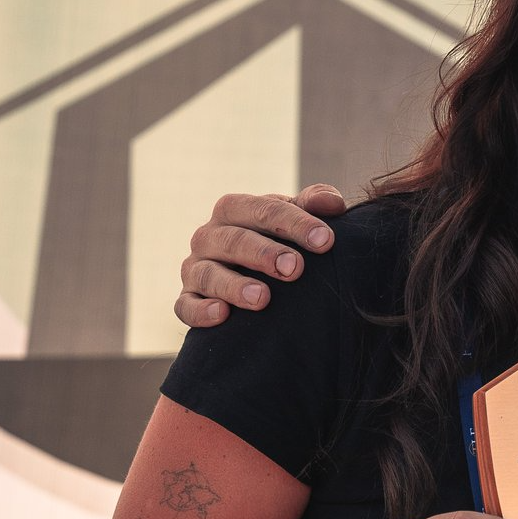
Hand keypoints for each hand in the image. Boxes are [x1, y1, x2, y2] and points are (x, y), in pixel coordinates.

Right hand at [174, 184, 348, 326]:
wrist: (252, 275)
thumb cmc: (277, 240)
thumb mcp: (294, 219)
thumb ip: (313, 204)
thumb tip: (332, 203)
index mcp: (235, 209)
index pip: (263, 210)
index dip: (296, 224)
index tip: (325, 241)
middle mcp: (209, 235)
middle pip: (234, 240)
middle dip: (265, 254)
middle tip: (295, 268)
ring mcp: (194, 268)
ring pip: (208, 274)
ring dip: (234, 286)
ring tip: (262, 298)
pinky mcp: (186, 298)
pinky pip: (185, 306)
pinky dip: (201, 311)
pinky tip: (223, 315)